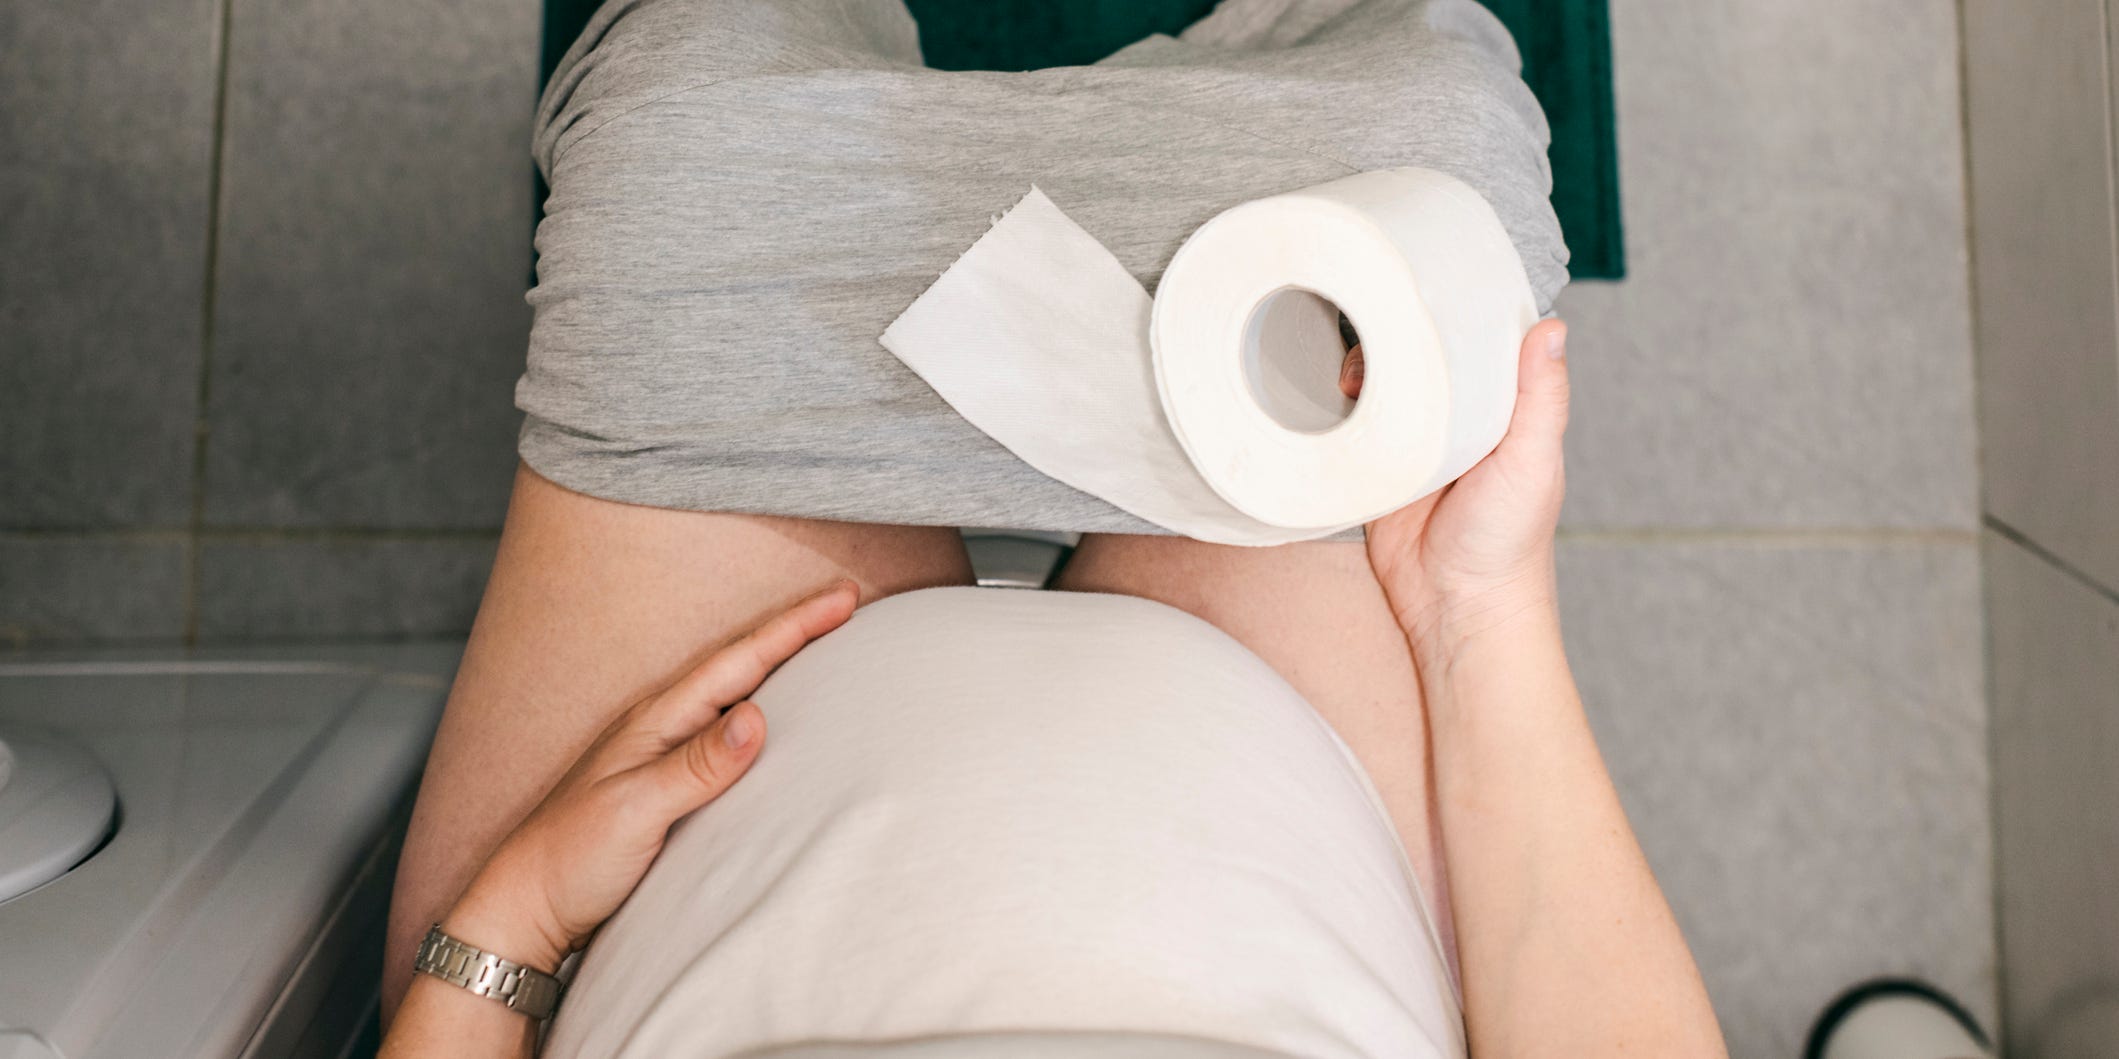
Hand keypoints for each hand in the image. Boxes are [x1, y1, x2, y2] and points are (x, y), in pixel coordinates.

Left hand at [440, 580, 859, 969]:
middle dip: (795, 632)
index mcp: (657, 719)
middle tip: (846, 605)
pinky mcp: (666, 785)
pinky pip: (724, 732)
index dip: (794, 628)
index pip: (739, 662)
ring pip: (733, 694)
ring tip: (823, 645)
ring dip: (778, 666)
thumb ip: (697, 765)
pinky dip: (758, 710)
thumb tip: (759, 716)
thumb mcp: (636, 809)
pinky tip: (773, 717)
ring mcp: (661, 753)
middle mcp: (661, 726)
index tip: (844, 598)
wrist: (522, 907)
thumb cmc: (570, 858)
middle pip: (740, 665)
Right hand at [1346, 319, 1569, 658]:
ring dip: (1366, 374)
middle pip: (1424, 362)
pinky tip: (1330, 398)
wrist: (1458, 610)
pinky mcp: (1377, 471)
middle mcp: (1458, 422)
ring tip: (1349, 365)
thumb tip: (1551, 328)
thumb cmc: (1510, 543)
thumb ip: (1541, 398)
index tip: (1436, 282)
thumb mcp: (1533, 461)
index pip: (1481, 346)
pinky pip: (1354, 432)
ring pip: (1385, 390)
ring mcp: (1414, 445)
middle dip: (1399, 339)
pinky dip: (1341, 415)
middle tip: (1375, 322)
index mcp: (1501, 411)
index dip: (1462, 315)